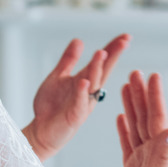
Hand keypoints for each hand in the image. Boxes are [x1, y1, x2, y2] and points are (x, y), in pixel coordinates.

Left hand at [23, 34, 128, 159]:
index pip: (102, 63)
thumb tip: (79, 40)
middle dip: (113, 56)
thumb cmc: (52, 105)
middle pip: (103, 71)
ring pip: (93, 85)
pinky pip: (79, 103)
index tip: (126, 37)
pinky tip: (83, 82)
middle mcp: (89, 92)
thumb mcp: (59, 77)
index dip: (113, 50)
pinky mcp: (74, 116)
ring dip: (97, 69)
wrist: (41, 130)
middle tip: (124, 41)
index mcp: (85, 80)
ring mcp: (83, 104)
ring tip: (101, 53)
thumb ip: (69, 60)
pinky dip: (81, 92)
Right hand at [112, 71, 167, 166]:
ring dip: (133, 107)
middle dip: (141, 95)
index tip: (151, 76)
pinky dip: (125, 128)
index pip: (157, 119)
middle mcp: (155, 156)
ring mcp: (143, 163)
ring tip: (126, 88)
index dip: (154, 97)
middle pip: (147, 118)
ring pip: (137, 127)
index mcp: (161, 156)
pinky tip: (121, 118)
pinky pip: (128, 143)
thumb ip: (161, 156)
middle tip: (135, 73)